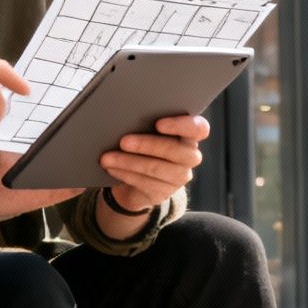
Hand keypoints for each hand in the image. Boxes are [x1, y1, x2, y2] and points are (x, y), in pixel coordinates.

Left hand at [96, 114, 207, 236]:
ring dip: (129, 162)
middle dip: (148, 145)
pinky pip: (145, 183)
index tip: (159, 124)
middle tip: (123, 141)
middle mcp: (189, 156)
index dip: (182, 126)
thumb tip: (125, 114)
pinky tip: (111, 168)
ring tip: (108, 158)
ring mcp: (179, 177)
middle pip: (176, 151)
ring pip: (157, 169)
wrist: (134, 176)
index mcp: (189, 135)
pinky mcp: (163, 193)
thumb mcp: (146, 129)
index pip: (199, 129)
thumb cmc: (142, 142)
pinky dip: (125, 174)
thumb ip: (146, 120)